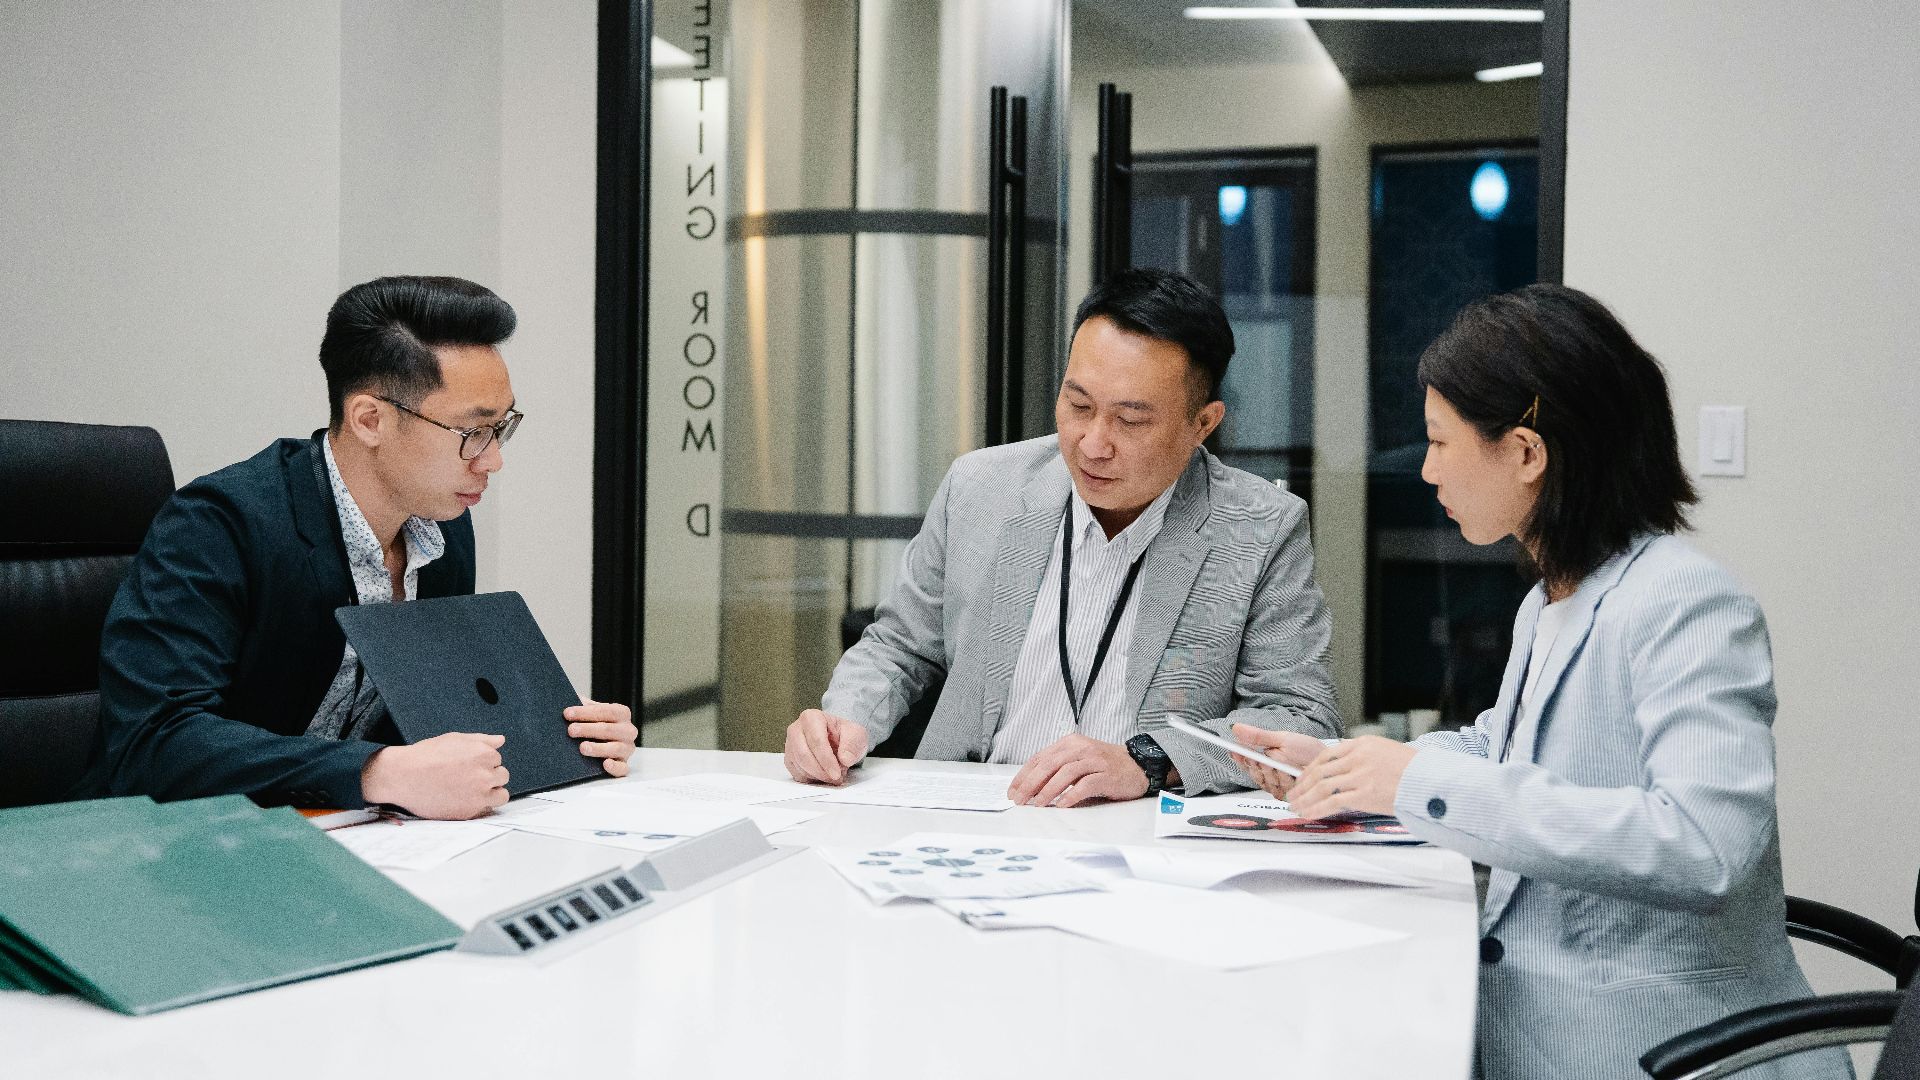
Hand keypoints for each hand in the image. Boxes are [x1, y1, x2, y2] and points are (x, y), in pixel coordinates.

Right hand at [360, 731, 508, 818]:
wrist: (403, 776)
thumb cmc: (426, 755)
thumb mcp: (455, 739)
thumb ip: (482, 740)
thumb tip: (501, 740)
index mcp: (484, 754)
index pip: (497, 759)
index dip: (483, 762)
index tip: (468, 765)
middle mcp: (485, 775)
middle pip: (502, 776)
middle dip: (489, 776)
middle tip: (467, 778)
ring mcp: (479, 795)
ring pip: (501, 795)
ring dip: (491, 792)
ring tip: (471, 791)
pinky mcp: (470, 812)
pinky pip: (487, 810)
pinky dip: (479, 806)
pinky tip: (463, 800)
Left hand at [567, 698, 637, 777]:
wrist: (599, 742)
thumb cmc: (593, 724)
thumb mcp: (589, 713)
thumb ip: (582, 705)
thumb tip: (565, 700)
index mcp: (621, 714)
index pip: (606, 711)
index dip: (586, 712)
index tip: (567, 713)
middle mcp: (628, 730)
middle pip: (610, 729)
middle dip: (588, 729)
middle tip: (571, 730)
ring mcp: (627, 749)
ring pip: (616, 748)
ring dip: (598, 748)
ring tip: (582, 748)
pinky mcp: (623, 765)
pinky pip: (623, 769)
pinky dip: (615, 767)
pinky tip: (605, 764)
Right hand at [784, 709, 868, 784]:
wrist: (838, 740)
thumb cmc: (844, 735)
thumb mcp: (856, 735)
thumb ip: (852, 745)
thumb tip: (845, 759)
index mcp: (812, 717)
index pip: (816, 741)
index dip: (826, 760)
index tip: (837, 773)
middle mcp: (796, 729)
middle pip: (804, 755)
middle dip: (821, 771)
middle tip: (836, 779)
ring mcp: (790, 744)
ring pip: (799, 766)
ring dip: (818, 776)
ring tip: (833, 776)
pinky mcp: (789, 759)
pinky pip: (797, 774)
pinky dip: (811, 779)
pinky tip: (823, 776)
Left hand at [1007, 732, 1146, 807]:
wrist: (1137, 765)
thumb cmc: (1105, 765)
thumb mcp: (1078, 759)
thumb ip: (1058, 768)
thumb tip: (1032, 787)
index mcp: (1070, 743)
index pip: (1040, 758)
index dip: (1024, 775)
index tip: (1013, 790)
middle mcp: (1080, 748)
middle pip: (1049, 764)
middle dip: (1030, 784)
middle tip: (1019, 799)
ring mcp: (1094, 760)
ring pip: (1065, 773)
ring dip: (1048, 790)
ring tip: (1037, 804)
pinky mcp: (1106, 774)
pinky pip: (1085, 784)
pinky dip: (1071, 795)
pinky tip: (1062, 805)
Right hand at [1228, 724, 1327, 800]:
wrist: (1328, 761)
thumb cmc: (1306, 749)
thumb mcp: (1281, 739)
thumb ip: (1257, 736)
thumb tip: (1235, 728)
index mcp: (1263, 759)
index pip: (1245, 761)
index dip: (1239, 757)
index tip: (1235, 751)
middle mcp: (1268, 774)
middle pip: (1252, 773)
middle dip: (1255, 766)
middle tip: (1259, 758)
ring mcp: (1277, 785)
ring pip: (1264, 782)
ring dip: (1269, 773)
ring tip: (1274, 763)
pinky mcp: (1287, 795)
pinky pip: (1277, 791)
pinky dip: (1281, 780)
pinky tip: (1285, 773)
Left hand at [1285, 735, 1417, 818]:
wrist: (1432, 781)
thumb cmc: (1415, 770)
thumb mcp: (1387, 752)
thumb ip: (1365, 757)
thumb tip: (1345, 767)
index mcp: (1363, 744)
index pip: (1327, 755)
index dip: (1309, 769)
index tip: (1301, 779)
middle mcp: (1358, 757)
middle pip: (1319, 771)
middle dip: (1301, 786)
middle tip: (1292, 796)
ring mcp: (1360, 775)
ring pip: (1321, 787)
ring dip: (1304, 799)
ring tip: (1296, 808)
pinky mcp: (1363, 794)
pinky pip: (1332, 802)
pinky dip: (1316, 809)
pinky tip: (1308, 815)